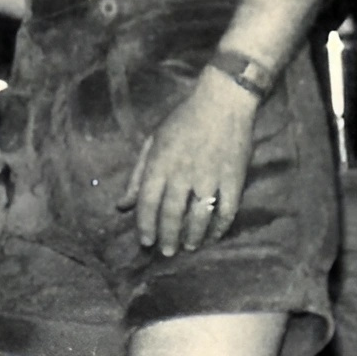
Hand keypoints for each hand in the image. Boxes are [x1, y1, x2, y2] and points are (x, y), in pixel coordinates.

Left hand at [119, 70, 257, 255]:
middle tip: (166, 252)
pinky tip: (214, 236)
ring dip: (193, 236)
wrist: (222, 103)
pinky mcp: (234, 180)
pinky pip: (227, 210)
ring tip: (189, 247)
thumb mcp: (152, 142)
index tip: (145, 242)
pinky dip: (220, 227)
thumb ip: (137, 176)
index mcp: (160, 164)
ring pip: (200, 217)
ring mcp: (210, 178)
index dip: (145, 225)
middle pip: (172, 214)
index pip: (148, 203)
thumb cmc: (182, 120)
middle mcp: (183, 174)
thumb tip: (121, 205)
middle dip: (167, 237)